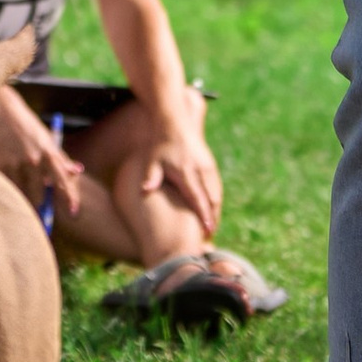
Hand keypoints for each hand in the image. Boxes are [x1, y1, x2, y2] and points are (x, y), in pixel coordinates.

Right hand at [0, 85, 81, 215]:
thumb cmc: (25, 124)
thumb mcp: (45, 137)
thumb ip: (60, 157)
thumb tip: (77, 171)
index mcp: (48, 151)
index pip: (63, 181)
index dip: (69, 198)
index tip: (73, 211)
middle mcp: (33, 160)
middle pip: (41, 196)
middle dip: (41, 202)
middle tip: (39, 203)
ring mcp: (14, 164)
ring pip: (22, 195)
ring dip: (24, 197)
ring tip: (20, 188)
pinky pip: (7, 187)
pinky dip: (9, 188)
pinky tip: (6, 179)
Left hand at [136, 122, 222, 241]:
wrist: (175, 122)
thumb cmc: (160, 144)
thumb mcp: (152, 159)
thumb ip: (150, 176)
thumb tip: (145, 190)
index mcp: (186, 171)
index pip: (198, 197)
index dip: (204, 215)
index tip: (208, 231)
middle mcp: (200, 170)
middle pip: (212, 199)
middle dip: (213, 218)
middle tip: (209, 239)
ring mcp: (208, 167)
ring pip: (217, 194)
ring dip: (216, 212)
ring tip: (211, 230)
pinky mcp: (210, 166)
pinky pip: (216, 188)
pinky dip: (216, 202)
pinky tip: (211, 213)